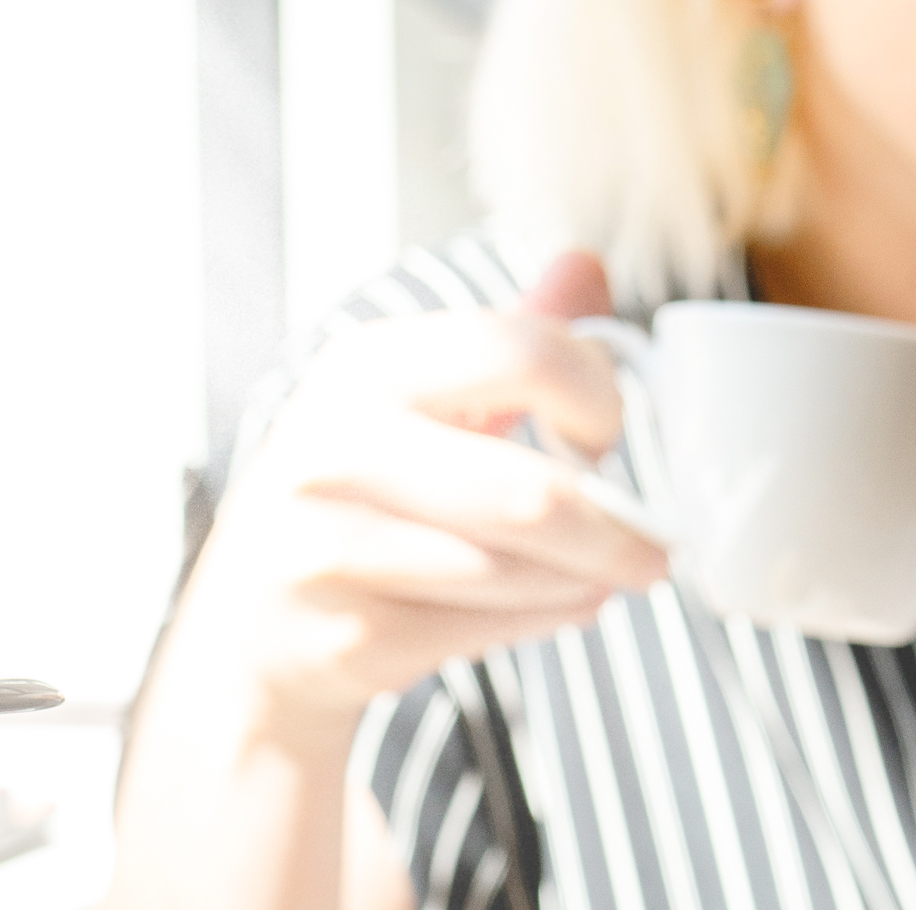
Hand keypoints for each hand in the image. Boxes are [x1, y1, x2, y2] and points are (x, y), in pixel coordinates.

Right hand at [178, 252, 669, 737]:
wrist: (256, 624)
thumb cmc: (364, 497)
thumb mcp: (418, 400)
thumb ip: (508, 336)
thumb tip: (588, 265)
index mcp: (366, 367)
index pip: (519, 351)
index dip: (595, 395)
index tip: (608, 434)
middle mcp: (334, 448)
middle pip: (530, 495)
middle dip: (617, 530)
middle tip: (659, 548)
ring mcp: (329, 548)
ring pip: (513, 572)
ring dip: (585, 581)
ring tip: (610, 577)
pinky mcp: (344, 638)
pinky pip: (483, 631)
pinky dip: (544, 622)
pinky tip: (562, 607)